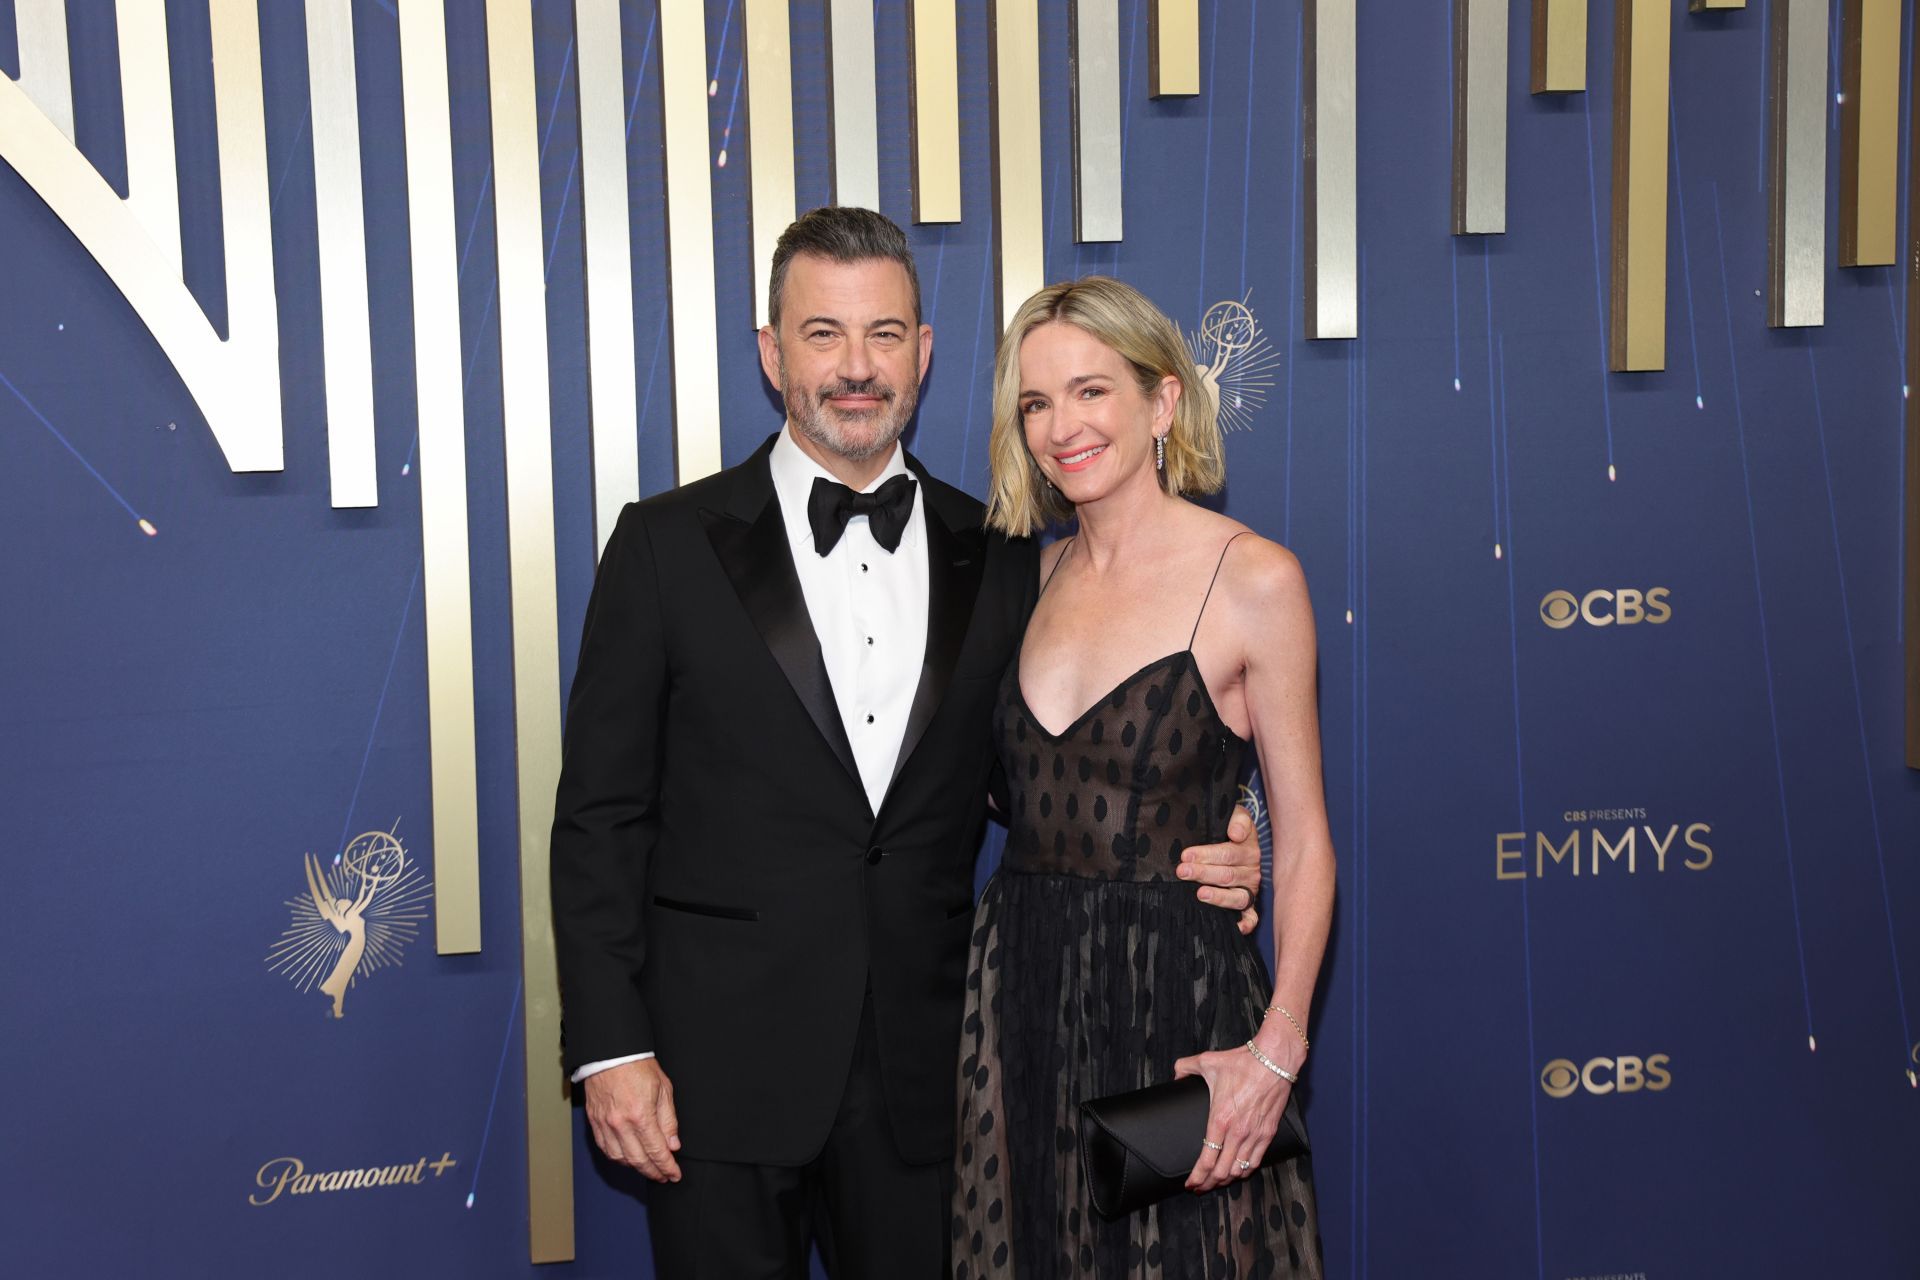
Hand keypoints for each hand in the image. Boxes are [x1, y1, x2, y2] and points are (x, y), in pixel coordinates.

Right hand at [583, 1058, 681, 1181]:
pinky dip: (618, 1158)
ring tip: (648, 1168)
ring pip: (620, 1159)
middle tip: (663, 1176)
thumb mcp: (664, 1089)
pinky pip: (606, 1149)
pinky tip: (628, 1158)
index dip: (667, 1167)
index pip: (656, 1151)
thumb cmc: (638, 1067)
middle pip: (638, 1160)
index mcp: (641, 1115)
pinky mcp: (594, 1122)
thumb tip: (673, 1145)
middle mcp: (621, 1124)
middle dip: (653, 1172)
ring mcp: (605, 1124)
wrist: (611, 1054)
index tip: (674, 1174)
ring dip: (636, 1167)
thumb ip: (669, 1120)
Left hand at [1173, 1044, 1289, 1192]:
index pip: (1207, 1159)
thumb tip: (1176, 1076)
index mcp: (1220, 1119)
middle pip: (1221, 1171)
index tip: (1190, 1183)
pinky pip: (1256, 1161)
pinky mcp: (1268, 1132)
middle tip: (1200, 1187)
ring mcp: (1255, 1134)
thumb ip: (1185, 1067)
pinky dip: (1245, 1171)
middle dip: (1208, 1183)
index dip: (1197, 1176)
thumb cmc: (1243, 1062)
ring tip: (1216, 1182)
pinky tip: (1238, 1173)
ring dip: (1226, 1180)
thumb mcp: (1207, 1061)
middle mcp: (1238, 1132)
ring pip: (1239, 1170)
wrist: (1274, 1059)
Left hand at [1178, 804, 1262, 934]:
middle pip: (1227, 874)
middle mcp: (1251, 869)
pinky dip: (1246, 923)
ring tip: (1200, 894)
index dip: (1207, 854)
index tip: (1186, 854)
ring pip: (1236, 896)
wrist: (1237, 838)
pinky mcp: (1250, 904)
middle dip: (1202, 873)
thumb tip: (1236, 833)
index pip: (1228, 852)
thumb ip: (1237, 818)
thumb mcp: (1234, 813)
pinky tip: (1236, 927)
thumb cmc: (1228, 826)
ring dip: (1218, 896)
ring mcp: (1250, 888)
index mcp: (1248, 847)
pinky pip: (1251, 916)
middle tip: (1182, 871)